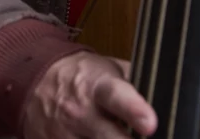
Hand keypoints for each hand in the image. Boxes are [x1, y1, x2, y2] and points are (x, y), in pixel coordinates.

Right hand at [22, 51, 156, 138]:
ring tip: (120, 138)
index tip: (150, 124)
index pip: (116, 97)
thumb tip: (166, 93)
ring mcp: (65, 136)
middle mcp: (80, 113)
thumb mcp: (107, 68)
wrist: (34, 82)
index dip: (135, 111)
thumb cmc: (79, 77)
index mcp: (98, 87)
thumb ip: (136, 81)